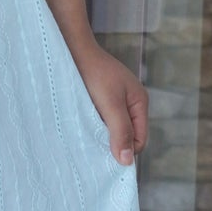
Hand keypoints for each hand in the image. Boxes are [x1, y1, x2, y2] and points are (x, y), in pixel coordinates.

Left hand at [75, 44, 148, 165]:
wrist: (72, 49)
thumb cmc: (93, 74)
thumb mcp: (110, 105)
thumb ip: (120, 131)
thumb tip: (127, 161)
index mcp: (139, 102)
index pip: (139, 139)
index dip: (125, 149)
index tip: (104, 154)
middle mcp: (130, 102)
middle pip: (127, 135)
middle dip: (113, 142)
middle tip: (93, 144)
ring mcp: (116, 100)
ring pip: (112, 128)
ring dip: (101, 133)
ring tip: (86, 132)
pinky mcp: (101, 98)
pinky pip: (102, 119)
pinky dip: (93, 124)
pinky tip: (82, 123)